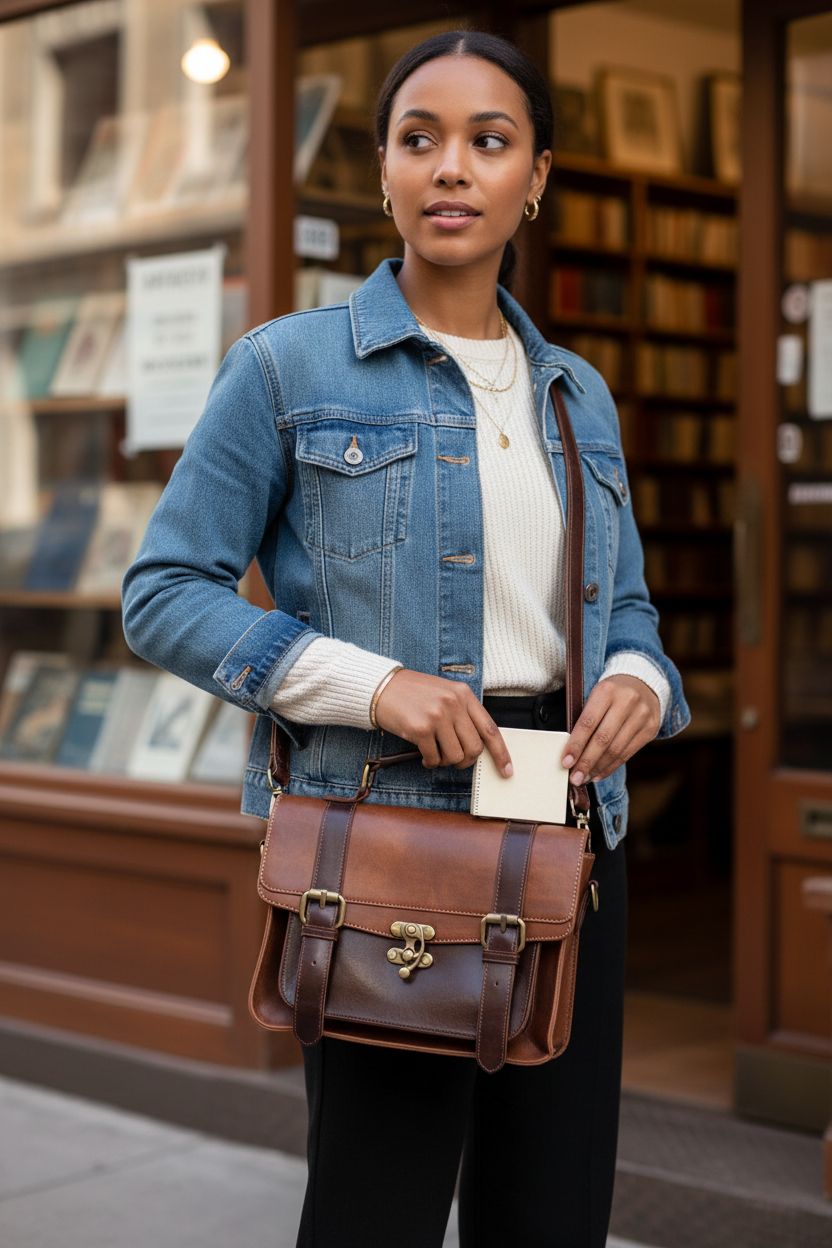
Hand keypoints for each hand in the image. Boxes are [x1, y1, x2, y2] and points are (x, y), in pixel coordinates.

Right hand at [374, 669, 513, 777]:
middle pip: (474, 748)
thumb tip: (477, 746)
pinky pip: (434, 758)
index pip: (490, 729)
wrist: (381, 686)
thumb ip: (462, 714)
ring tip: (434, 753)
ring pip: (455, 756)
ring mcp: (437, 716)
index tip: (506, 770)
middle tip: (454, 760)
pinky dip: (430, 762)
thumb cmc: (413, 693)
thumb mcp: (444, 693)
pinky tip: (423, 755)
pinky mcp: (421, 728)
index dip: (501, 753)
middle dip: (466, 760)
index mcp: (464, 694)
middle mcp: (453, 704)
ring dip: (445, 761)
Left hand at [560, 674, 660, 785]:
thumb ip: (585, 718)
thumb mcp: (596, 695)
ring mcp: (642, 716)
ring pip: (616, 750)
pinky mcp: (651, 729)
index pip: (588, 723)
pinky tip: (599, 773)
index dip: (575, 745)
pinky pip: (628, 753)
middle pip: (603, 740)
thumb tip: (570, 751)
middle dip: (586, 762)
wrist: (643, 682)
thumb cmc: (611, 692)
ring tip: (584, 778)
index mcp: (607, 690)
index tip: (565, 762)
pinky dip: (611, 766)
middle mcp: (627, 702)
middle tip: (575, 778)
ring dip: (598, 768)